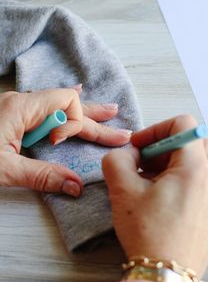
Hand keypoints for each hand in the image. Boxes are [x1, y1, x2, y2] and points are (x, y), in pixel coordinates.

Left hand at [0, 87, 130, 195]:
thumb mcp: (4, 168)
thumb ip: (41, 176)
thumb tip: (76, 186)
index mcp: (21, 108)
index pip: (66, 104)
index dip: (75, 124)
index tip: (59, 143)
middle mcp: (22, 102)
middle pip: (69, 106)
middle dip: (96, 121)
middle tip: (121, 132)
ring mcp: (18, 107)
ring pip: (59, 106)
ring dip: (86, 113)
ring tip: (109, 112)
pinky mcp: (13, 115)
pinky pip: (47, 108)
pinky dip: (66, 109)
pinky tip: (77, 96)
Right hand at [102, 115, 207, 277]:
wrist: (166, 277)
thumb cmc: (148, 233)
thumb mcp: (122, 191)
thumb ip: (117, 160)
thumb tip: (127, 154)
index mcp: (196, 168)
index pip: (184, 125)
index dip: (156, 129)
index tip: (138, 147)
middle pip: (194, 142)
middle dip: (165, 147)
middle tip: (145, 164)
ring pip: (200, 164)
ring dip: (174, 165)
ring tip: (152, 184)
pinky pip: (204, 184)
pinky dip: (184, 182)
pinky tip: (165, 201)